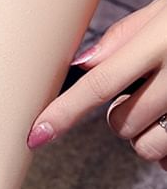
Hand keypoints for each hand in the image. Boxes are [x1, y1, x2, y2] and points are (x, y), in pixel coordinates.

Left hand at [27, 0, 166, 170]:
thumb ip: (129, 34)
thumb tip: (83, 64)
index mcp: (166, 39)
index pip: (101, 83)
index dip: (63, 112)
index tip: (34, 135)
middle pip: (121, 121)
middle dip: (122, 115)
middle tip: (145, 92)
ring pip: (145, 145)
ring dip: (145, 136)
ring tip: (166, 110)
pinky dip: (165, 154)